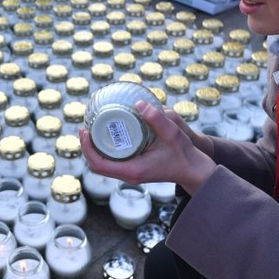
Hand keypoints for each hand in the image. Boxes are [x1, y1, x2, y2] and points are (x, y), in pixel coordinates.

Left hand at [80, 100, 215, 195]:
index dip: (87, 148)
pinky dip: (105, 151)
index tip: (85, 131)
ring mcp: (131, 174)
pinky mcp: (135, 170)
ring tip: (91, 129)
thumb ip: (158, 119)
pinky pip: (112, 163)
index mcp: (133, 170)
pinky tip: (107, 136)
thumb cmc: (184, 154)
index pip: (99, 164)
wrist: (194, 170)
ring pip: (104, 165)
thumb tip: (139, 102)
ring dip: (94, 149)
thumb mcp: (173, 134)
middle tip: (85, 127)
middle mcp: (129, 175)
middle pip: (97, 166)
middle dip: (87, 147)